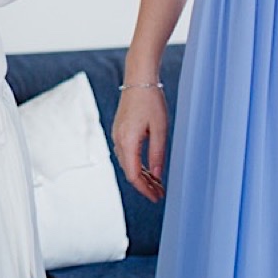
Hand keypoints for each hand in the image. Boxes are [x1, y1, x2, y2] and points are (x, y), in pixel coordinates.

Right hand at [111, 84, 167, 202]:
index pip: (134, 175)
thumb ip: (157, 154)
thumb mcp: (159, 129)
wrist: (139, 79)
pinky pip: (126, 154)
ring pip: (127, 163)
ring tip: (157, 183)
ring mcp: (117, 134)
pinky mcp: (120, 130)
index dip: (145, 189)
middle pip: (129, 171)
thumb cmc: (151, 101)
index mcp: (127, 141)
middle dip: (144, 185)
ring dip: (141, 175)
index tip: (157, 197)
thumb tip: (158, 175)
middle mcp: (119, 140)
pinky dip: (137, 164)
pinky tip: (148, 167)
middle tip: (160, 194)